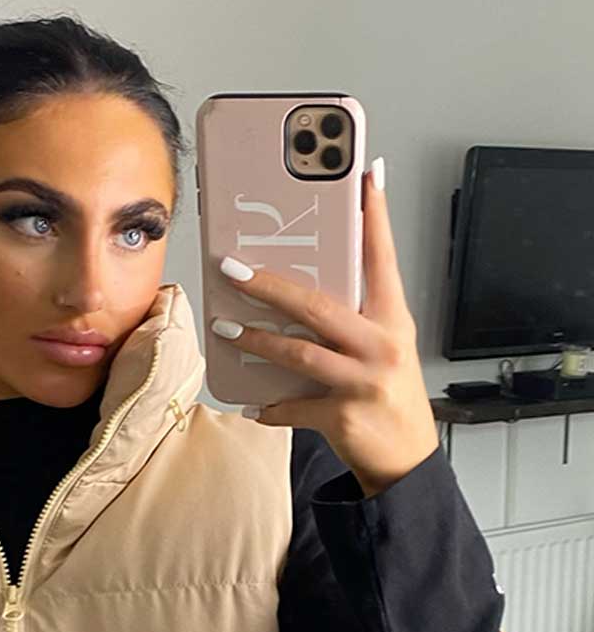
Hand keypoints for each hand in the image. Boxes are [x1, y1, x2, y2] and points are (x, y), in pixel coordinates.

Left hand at [212, 161, 439, 497]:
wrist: (406, 458)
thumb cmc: (389, 394)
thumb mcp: (385, 345)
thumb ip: (354, 314)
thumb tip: (301, 287)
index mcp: (392, 318)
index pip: (383, 256)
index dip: (374, 215)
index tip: (365, 173)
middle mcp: (382, 344)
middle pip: (318, 304)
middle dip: (270, 284)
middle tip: (232, 268)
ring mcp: (363, 381)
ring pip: (300, 352)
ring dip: (257, 340)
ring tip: (225, 329)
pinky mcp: (344, 416)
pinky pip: (294, 407)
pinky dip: (270, 407)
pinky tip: (253, 404)